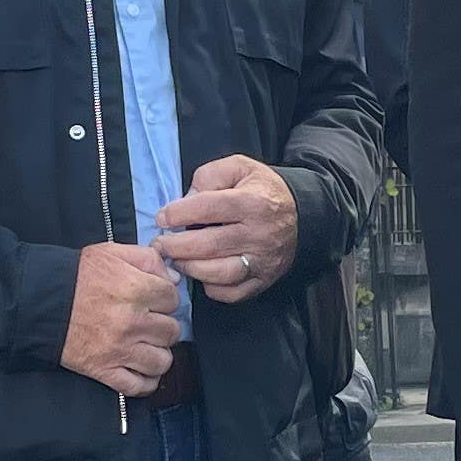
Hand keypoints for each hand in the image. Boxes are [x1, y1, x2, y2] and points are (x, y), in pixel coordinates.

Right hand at [62, 241, 184, 393]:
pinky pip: (139, 386)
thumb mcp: (112, 253)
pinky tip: (141, 369)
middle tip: (149, 322)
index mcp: (135, 290)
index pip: (173, 299)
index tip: (155, 301)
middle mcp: (131, 322)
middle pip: (171, 331)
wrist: (38, 301)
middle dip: (163, 325)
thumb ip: (148, 259)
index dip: (165, 298)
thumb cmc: (75, 276)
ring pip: (162, 361)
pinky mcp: (104, 370)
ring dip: (157, 354)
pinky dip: (145, 381)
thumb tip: (174, 279)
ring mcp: (119, 350)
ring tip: (146, 345)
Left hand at [156, 154, 299, 302]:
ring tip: (176, 260)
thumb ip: (210, 176)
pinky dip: (211, 288)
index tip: (161, 218)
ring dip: (190, 268)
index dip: (178, 214)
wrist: (301, 216)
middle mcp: (259, 234)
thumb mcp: (240, 167)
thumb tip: (187, 199)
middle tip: (159, 244)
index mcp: (253, 202)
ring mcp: (262, 261)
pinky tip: (201, 274)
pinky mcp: (263, 280)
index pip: (208, 208)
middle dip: (175, 246)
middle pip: (209, 245)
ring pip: (218, 273)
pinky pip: (231, 293)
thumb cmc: (262, 191)